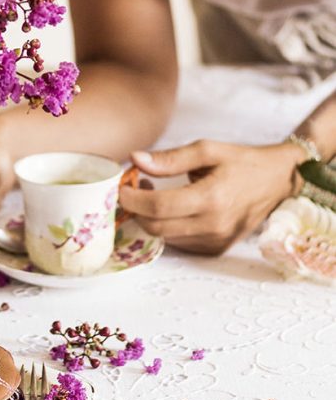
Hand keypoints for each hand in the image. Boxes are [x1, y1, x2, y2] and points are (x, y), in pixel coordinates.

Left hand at [119, 139, 301, 254]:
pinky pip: (180, 243)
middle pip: (156, 227)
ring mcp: (216, 241)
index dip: (132, 199)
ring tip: (151, 194)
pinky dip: (167, 228)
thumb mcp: (208, 150)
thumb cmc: (242, 162)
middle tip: (132, 189)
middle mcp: (214, 225)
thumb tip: (135, 160)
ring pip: (165, 238)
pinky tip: (170, 209)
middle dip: (135, 210)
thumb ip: (171, 158)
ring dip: (149, 219)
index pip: (159, 207)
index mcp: (211, 198)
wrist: (278, 182)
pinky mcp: (216, 249)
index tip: (120, 186)